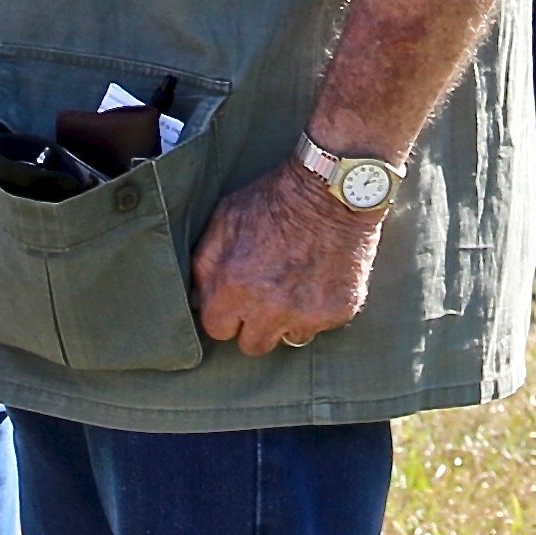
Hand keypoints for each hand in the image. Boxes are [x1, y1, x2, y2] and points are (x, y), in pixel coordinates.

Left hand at [191, 162, 381, 355]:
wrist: (334, 189)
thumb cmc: (274, 200)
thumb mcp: (225, 220)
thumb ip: (204, 265)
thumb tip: (196, 300)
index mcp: (234, 288)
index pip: (217, 329)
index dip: (226, 313)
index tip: (236, 300)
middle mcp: (269, 309)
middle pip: (253, 345)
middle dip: (255, 325)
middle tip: (266, 297)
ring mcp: (307, 313)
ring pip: (290, 338)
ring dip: (289, 320)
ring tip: (296, 285)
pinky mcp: (339, 311)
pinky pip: (322, 325)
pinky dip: (319, 307)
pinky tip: (319, 277)